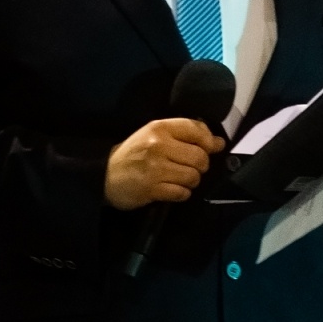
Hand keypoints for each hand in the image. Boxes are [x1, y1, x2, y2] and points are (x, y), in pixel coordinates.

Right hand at [104, 118, 223, 209]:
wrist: (103, 175)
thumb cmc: (134, 154)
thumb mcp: (155, 135)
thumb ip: (187, 136)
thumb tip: (219, 143)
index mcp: (160, 128)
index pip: (197, 130)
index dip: (209, 141)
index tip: (209, 149)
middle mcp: (159, 145)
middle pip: (200, 157)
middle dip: (201, 166)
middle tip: (190, 168)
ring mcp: (156, 168)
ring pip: (193, 176)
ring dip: (191, 181)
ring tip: (179, 179)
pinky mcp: (152, 189)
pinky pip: (182, 193)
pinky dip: (182, 193)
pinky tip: (172, 189)